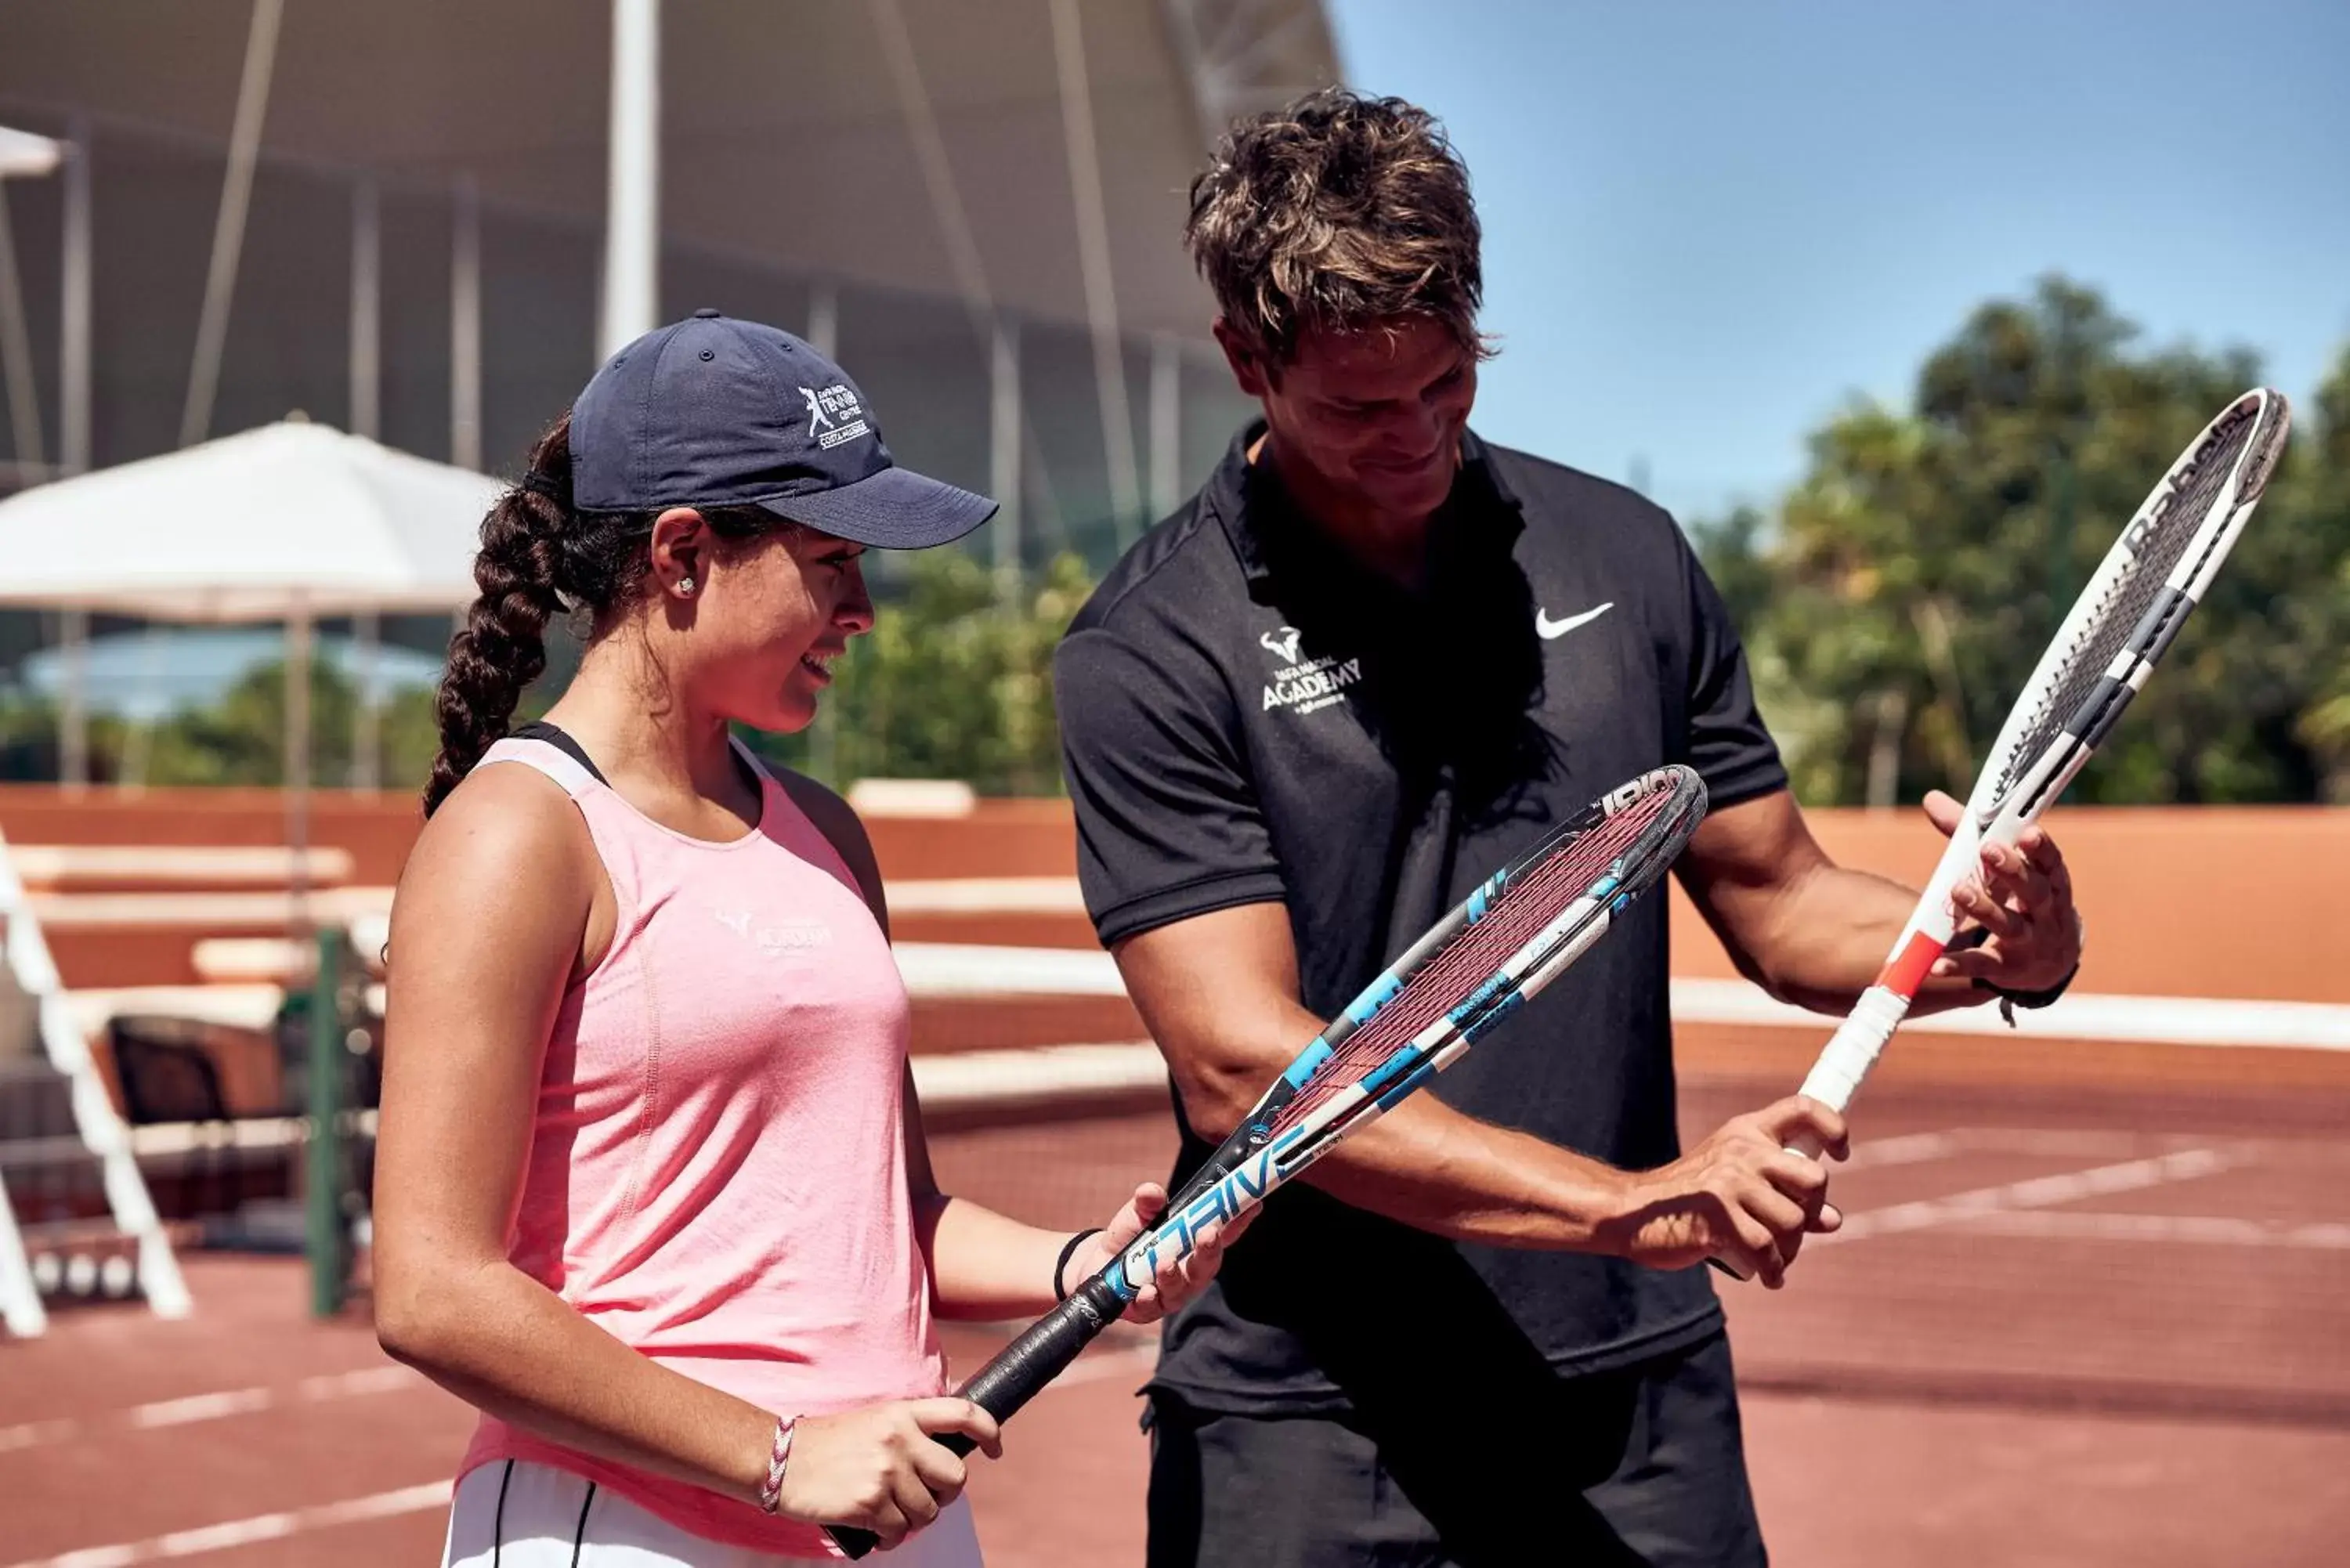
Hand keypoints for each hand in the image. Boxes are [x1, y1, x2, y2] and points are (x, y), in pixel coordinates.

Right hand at [778, 1398, 999, 1548]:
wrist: (777, 1458)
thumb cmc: (826, 1442)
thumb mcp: (873, 1419)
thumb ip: (909, 1427)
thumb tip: (946, 1445)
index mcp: (903, 1413)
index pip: (964, 1413)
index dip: (990, 1431)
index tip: (996, 1448)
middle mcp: (900, 1439)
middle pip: (955, 1476)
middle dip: (945, 1493)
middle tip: (923, 1496)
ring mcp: (886, 1472)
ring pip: (929, 1511)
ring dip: (913, 1519)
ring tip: (890, 1512)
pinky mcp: (869, 1504)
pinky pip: (901, 1532)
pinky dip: (892, 1537)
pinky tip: (877, 1529)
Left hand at [1063, 1182, 1254, 1324]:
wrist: (1098, 1262)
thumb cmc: (1130, 1235)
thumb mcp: (1138, 1213)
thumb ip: (1147, 1202)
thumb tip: (1151, 1192)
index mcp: (1194, 1246)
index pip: (1224, 1233)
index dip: (1240, 1220)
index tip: (1253, 1204)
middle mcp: (1189, 1272)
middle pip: (1207, 1265)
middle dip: (1210, 1250)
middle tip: (1208, 1234)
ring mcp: (1170, 1293)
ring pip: (1180, 1289)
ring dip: (1175, 1276)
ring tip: (1165, 1263)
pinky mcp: (1147, 1309)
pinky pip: (1152, 1307)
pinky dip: (1149, 1298)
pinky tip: (1145, 1291)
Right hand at [1601, 1096, 1848, 1287]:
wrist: (1632, 1213)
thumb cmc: (1689, 1199)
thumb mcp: (1735, 1182)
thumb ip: (1783, 1195)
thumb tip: (1833, 1220)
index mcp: (1746, 1132)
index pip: (1803, 1109)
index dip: (1833, 1127)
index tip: (1840, 1154)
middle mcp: (1741, 1151)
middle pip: (1814, 1179)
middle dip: (1812, 1212)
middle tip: (1793, 1228)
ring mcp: (1729, 1183)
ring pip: (1794, 1222)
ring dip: (1791, 1250)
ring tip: (1775, 1259)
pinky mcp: (1720, 1218)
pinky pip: (1767, 1250)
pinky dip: (1773, 1270)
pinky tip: (1768, 1276)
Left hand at [1919, 790, 2083, 993]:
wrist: (2049, 963)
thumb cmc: (2023, 901)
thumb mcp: (2008, 870)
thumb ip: (1970, 835)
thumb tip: (1931, 799)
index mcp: (2052, 885)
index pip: (2052, 864)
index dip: (2042, 849)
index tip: (2028, 832)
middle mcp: (2047, 914)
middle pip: (2034, 892)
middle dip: (2013, 871)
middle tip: (1989, 850)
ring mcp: (2030, 943)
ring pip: (2010, 926)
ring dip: (1985, 908)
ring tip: (1959, 890)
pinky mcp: (2007, 969)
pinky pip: (1982, 965)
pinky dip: (1959, 964)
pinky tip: (1936, 964)